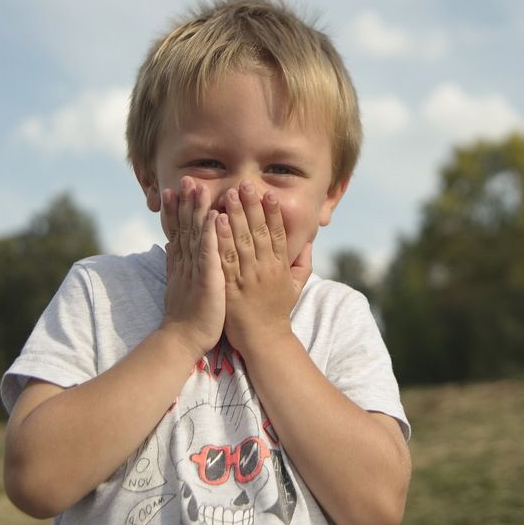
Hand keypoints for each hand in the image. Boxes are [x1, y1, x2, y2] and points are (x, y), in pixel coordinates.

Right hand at [160, 177, 225, 358]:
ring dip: (196, 209)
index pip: (177, 230)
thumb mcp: (180, 284)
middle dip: (184, 201)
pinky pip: (209, 252)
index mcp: (181, 263)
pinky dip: (211, 233)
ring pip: (195, 233)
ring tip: (197, 187)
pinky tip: (215, 216)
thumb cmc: (188, 315)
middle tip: (186, 178)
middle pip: (184, 226)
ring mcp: (195, 269)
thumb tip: (170, 247)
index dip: (176, 210)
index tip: (174, 190)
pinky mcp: (207, 278)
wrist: (183, 339)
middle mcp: (185, 262)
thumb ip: (177, 264)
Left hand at [217, 181, 312, 355]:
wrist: (264, 340)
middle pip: (258, 232)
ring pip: (241, 241)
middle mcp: (265, 268)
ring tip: (228, 195)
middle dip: (251, 206)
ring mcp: (248, 277)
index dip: (273, 213)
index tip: (269, 193)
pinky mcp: (231, 287)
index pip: (278, 234)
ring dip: (235, 216)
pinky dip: (220, 239)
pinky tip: (215, 223)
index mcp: (280, 266)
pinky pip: (225, 259)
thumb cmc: (277, 311)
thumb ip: (302, 263)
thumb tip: (309, 243)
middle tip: (244, 184)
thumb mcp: (297, 287)